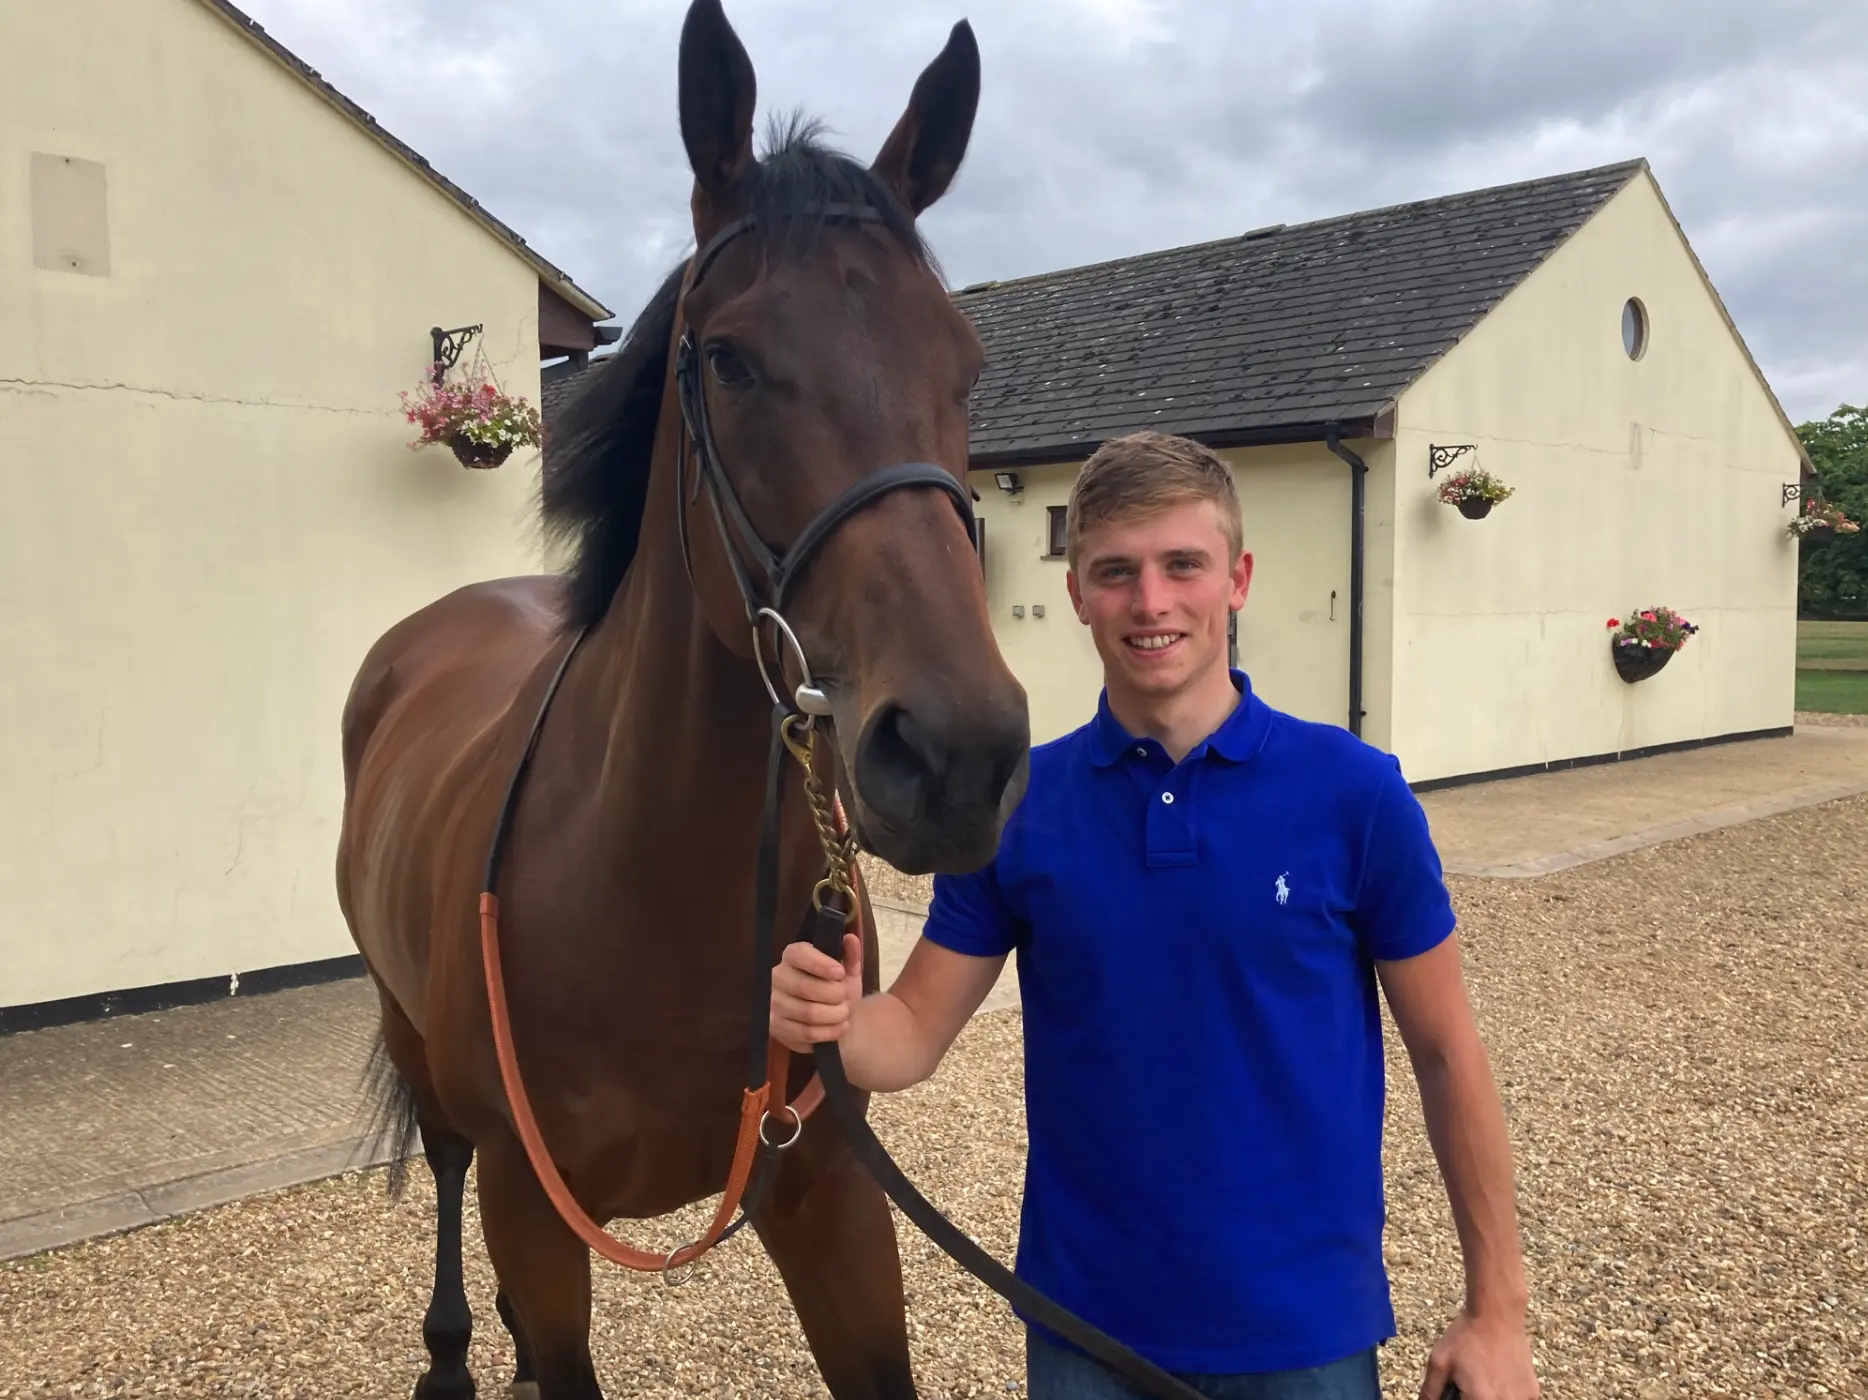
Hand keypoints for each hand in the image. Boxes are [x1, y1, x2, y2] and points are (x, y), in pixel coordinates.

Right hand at [770, 933, 862, 1053]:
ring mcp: (773, 1004)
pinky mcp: (776, 1027)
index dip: (820, 964)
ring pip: (807, 1013)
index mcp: (792, 956)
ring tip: (843, 1013)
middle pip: (805, 987)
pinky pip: (805, 1033)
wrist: (832, 1019)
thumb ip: (851, 956)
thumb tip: (851, 939)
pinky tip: (839, 1027)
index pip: (798, 954)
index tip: (840, 973)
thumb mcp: (849, 971)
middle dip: (834, 995)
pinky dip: (829, 1032)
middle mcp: (777, 977)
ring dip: (834, 1015)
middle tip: (845, 997)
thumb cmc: (837, 989)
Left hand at [1418, 1308, 1538, 1399]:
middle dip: (1471, 1397)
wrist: (1497, 1315)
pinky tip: (1497, 1378)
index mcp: (1480, 1399)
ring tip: (1481, 1377)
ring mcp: (1522, 1399)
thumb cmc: (1467, 1336)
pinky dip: (1505, 1395)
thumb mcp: (1439, 1362)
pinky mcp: (1533, 1393)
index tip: (1456, 1391)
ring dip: (1489, 1397)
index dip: (1457, 1399)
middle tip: (1467, 1383)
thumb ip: (1431, 1391)